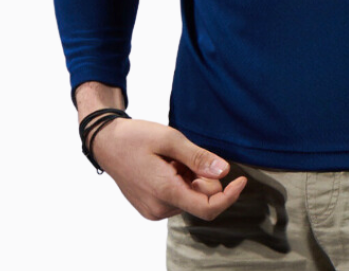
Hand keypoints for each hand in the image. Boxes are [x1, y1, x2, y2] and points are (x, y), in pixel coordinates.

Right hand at [89, 116, 247, 220]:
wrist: (107, 143)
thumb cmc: (136, 137)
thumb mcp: (170, 139)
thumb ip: (198, 157)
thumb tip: (224, 171)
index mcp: (165, 192)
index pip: (207, 208)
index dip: (229, 196)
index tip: (242, 178)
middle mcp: (160, 208)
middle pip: (200, 200)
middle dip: (202, 178)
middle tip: (183, 155)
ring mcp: (154, 210)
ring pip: (189, 198)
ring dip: (189, 179)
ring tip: (169, 160)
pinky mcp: (150, 208)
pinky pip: (177, 198)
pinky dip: (179, 182)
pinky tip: (165, 167)